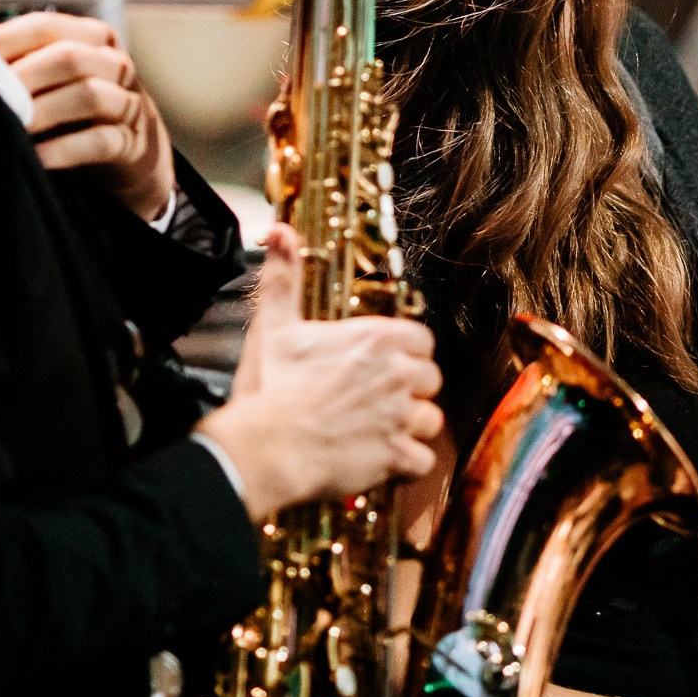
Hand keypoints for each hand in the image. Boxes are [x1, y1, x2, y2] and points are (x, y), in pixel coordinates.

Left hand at [0, 11, 174, 221]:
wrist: (137, 152)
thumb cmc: (80, 110)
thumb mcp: (57, 79)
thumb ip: (22, 62)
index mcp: (92, 37)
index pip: (45, 26)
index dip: (4, 38)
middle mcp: (115, 64)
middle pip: (69, 57)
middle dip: (22, 76)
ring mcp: (129, 104)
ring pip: (89, 95)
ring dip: (42, 111)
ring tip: (11, 127)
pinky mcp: (133, 144)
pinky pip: (101, 141)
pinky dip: (64, 149)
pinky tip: (36, 157)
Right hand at [195, 226, 443, 519]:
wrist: (266, 448)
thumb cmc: (270, 389)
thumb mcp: (274, 326)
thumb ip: (282, 277)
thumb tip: (280, 232)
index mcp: (376, 339)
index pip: (422, 341)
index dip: (407, 354)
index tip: (386, 366)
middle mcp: (397, 373)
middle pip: (431, 380)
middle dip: (411, 392)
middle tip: (381, 401)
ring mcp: (399, 416)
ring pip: (431, 420)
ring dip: (411, 428)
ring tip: (382, 431)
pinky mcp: (395, 455)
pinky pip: (423, 460)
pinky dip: (408, 464)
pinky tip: (386, 461)